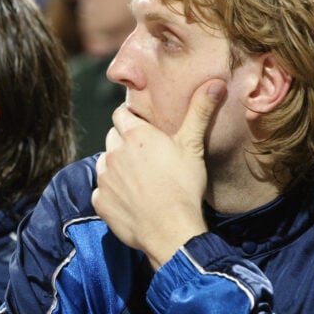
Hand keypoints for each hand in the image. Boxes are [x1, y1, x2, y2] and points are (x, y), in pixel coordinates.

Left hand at [92, 80, 225, 268]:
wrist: (171, 231)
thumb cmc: (183, 187)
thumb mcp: (193, 146)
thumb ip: (199, 112)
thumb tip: (215, 82)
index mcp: (134, 135)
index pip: (121, 113)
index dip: (132, 118)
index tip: (145, 129)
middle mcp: (113, 152)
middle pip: (113, 137)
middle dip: (125, 142)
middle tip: (147, 157)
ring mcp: (103, 178)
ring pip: (105, 163)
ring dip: (117, 167)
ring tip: (140, 180)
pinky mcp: (99, 201)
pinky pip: (102, 190)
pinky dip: (113, 193)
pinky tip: (132, 200)